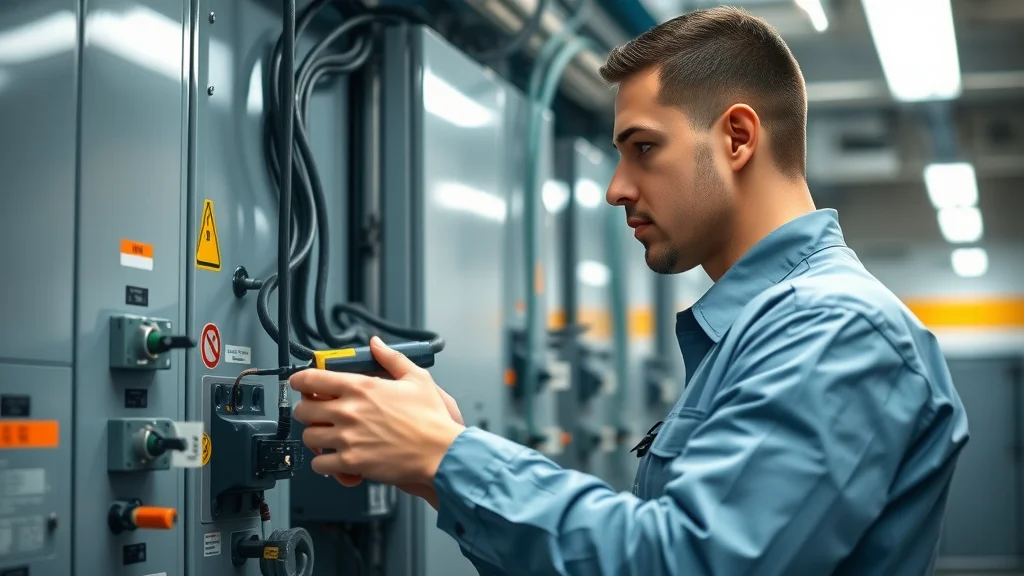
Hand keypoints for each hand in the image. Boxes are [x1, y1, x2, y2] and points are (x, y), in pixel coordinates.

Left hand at [291, 337, 465, 486]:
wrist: (441, 452)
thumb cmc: (431, 419)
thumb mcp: (416, 378)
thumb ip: (391, 358)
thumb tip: (376, 344)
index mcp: (361, 387)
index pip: (312, 379)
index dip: (299, 380)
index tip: (299, 383)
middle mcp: (349, 411)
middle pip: (304, 410)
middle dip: (307, 411)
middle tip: (317, 414)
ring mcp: (348, 438)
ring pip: (309, 437)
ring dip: (315, 438)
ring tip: (326, 438)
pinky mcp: (352, 462)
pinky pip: (320, 465)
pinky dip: (324, 464)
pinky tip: (334, 460)